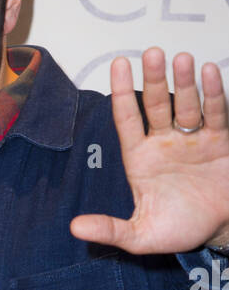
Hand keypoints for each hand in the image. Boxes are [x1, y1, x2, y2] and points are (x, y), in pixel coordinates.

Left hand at [70, 48, 228, 253]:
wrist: (220, 231)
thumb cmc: (179, 230)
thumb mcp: (140, 236)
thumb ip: (110, 230)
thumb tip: (75, 228)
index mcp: (140, 159)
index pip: (127, 120)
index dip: (122, 93)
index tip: (118, 64)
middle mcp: (164, 143)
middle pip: (156, 104)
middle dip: (154, 79)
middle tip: (151, 53)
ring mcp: (192, 139)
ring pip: (186, 104)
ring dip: (184, 82)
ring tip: (182, 59)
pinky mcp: (219, 141)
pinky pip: (215, 113)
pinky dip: (212, 93)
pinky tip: (208, 72)